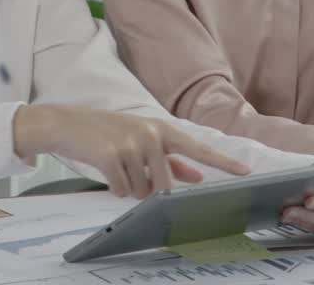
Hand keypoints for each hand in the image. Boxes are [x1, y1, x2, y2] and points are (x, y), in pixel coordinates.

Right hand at [13, 104, 249, 197]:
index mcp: (161, 129)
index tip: (245, 170)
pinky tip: (105, 170)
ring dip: (128, 187)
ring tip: (115, 167)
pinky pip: (122, 189)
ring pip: (142, 189)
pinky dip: (113, 187)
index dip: (222, 161)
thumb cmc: (107, 133)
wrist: (67, 123)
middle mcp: (151, 134)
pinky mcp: (112, 156)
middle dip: (148, 188)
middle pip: (165, 184)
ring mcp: (131, 144)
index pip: (198, 148)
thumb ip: (172, 159)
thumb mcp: (141, 139)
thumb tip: (197, 176)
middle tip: (130, 172)